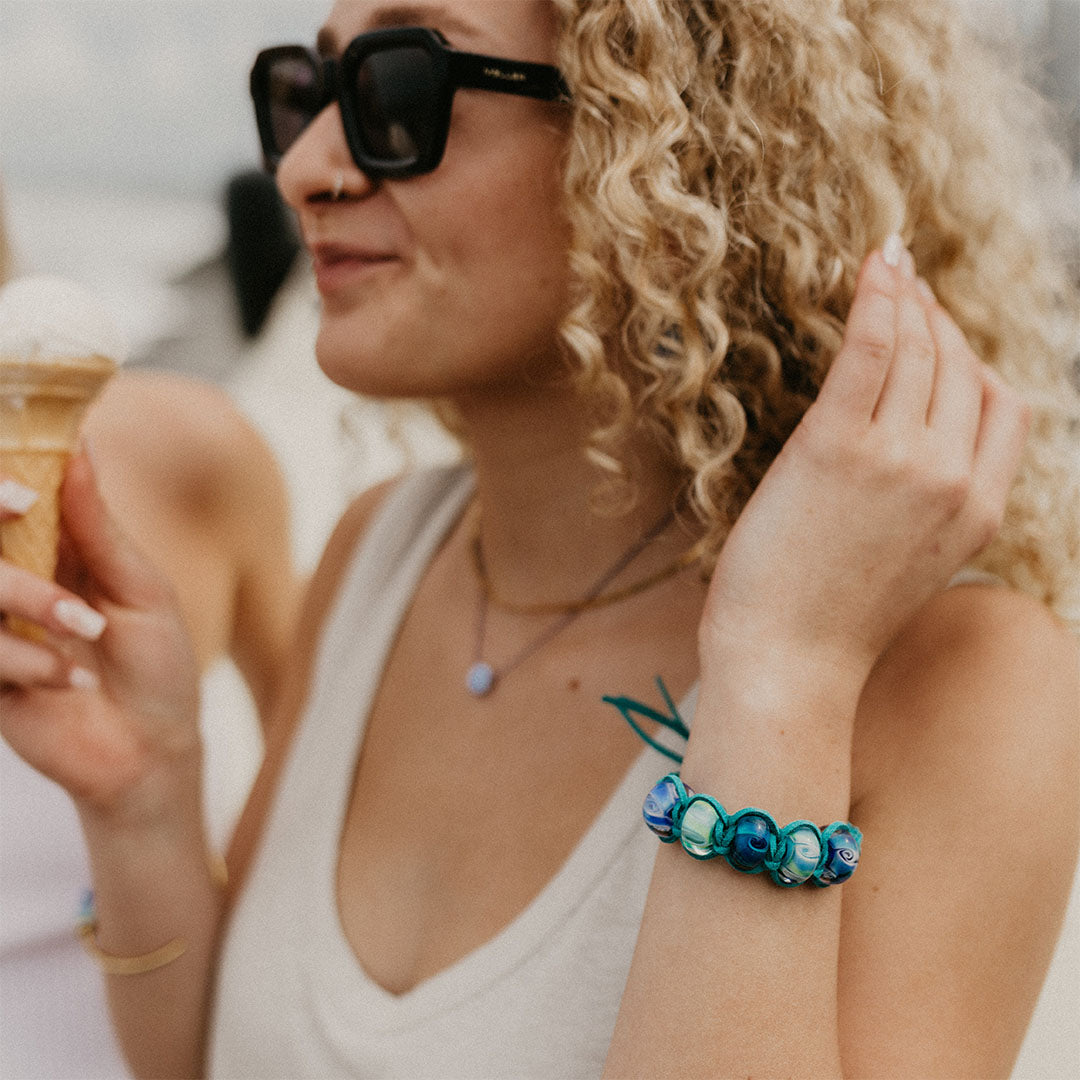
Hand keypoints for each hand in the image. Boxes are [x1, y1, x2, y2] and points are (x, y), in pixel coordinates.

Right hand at [0, 449, 199, 821]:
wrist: (151, 751)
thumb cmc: (158, 664)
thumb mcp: (142, 590)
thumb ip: (99, 528)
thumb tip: (78, 449)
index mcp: (55, 552)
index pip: (12, 502)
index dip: (5, 487)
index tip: (23, 488)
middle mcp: (16, 584)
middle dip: (1, 534)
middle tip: (35, 526)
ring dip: (32, 603)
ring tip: (88, 631)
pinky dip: (29, 661)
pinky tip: (73, 679)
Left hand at [701, 243, 1029, 689]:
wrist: (786, 663)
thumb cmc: (830, 620)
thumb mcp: (911, 562)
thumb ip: (929, 503)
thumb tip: (906, 446)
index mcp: (980, 511)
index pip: (1006, 404)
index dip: (974, 359)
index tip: (941, 335)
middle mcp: (953, 477)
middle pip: (961, 367)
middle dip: (937, 319)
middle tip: (908, 285)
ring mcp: (900, 458)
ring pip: (919, 350)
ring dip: (907, 298)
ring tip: (888, 267)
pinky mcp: (837, 447)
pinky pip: (871, 350)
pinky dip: (878, 298)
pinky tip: (874, 265)